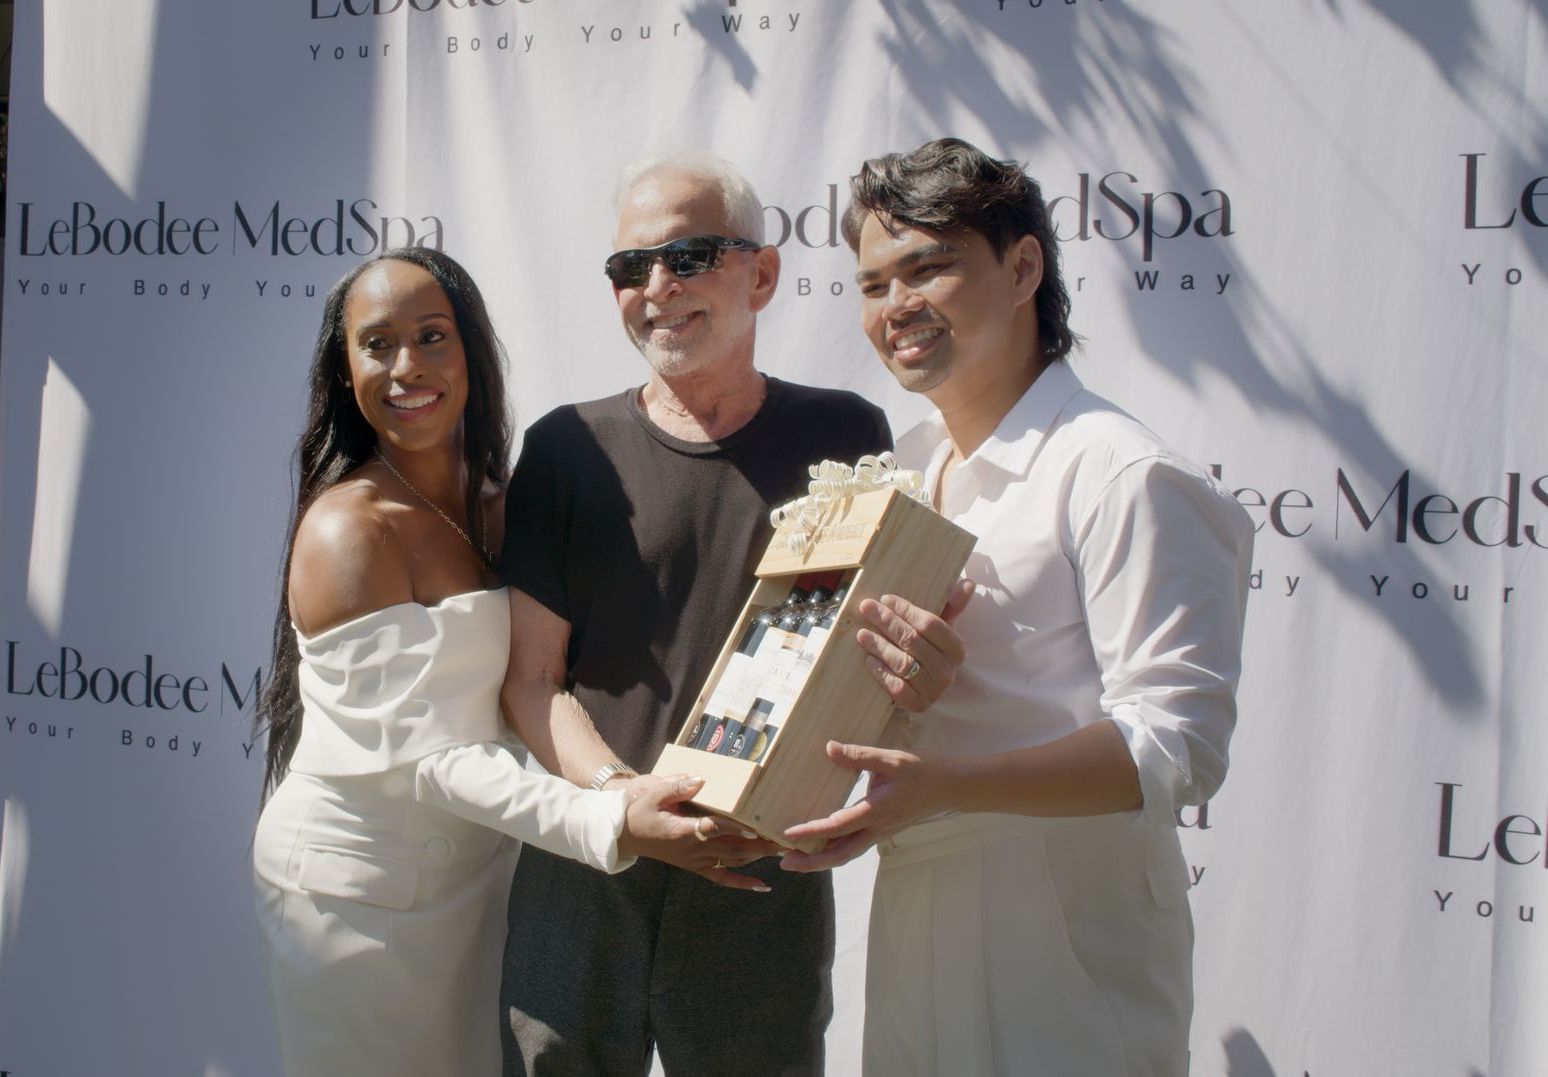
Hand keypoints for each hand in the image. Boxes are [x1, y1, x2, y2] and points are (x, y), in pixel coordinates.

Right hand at [616, 774, 779, 890]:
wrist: (625, 835)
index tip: (755, 829)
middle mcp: (692, 849)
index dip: (735, 829)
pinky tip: (763, 886)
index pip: (713, 829)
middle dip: (759, 844)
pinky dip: (743, 883)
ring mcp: (696, 861)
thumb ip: (676, 787)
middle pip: (731, 848)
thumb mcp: (653, 794)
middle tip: (784, 838)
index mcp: (682, 831)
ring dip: (758, 857)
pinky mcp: (696, 867)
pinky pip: (722, 878)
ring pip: (732, 861)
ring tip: (783, 850)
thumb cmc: (640, 810)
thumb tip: (701, 779)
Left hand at [780, 741, 956, 871]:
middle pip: (840, 855)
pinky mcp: (882, 831)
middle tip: (784, 862)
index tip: (788, 833)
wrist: (951, 787)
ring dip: (821, 860)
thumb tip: (828, 748)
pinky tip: (821, 844)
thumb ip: (859, 756)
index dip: (811, 832)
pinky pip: (854, 846)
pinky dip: (834, 850)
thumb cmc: (922, 771)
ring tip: (796, 858)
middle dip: (811, 862)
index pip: (838, 826)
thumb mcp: (891, 759)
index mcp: (876, 811)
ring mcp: (880, 833)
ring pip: (847, 854)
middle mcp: (876, 829)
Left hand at [857, 578, 973, 711]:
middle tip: (867, 608)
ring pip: (902, 663)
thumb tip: (968, 583)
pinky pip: (896, 687)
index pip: (930, 624)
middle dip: (887, 621)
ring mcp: (933, 690)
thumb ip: (952, 606)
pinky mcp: (917, 705)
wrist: (926, 689)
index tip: (886, 599)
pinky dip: (881, 672)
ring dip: (879, 646)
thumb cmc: (931, 651)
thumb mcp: (943, 629)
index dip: (907, 610)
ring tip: (862, 634)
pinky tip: (869, 660)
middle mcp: (948, 671)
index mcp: (957, 649)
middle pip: (912, 640)